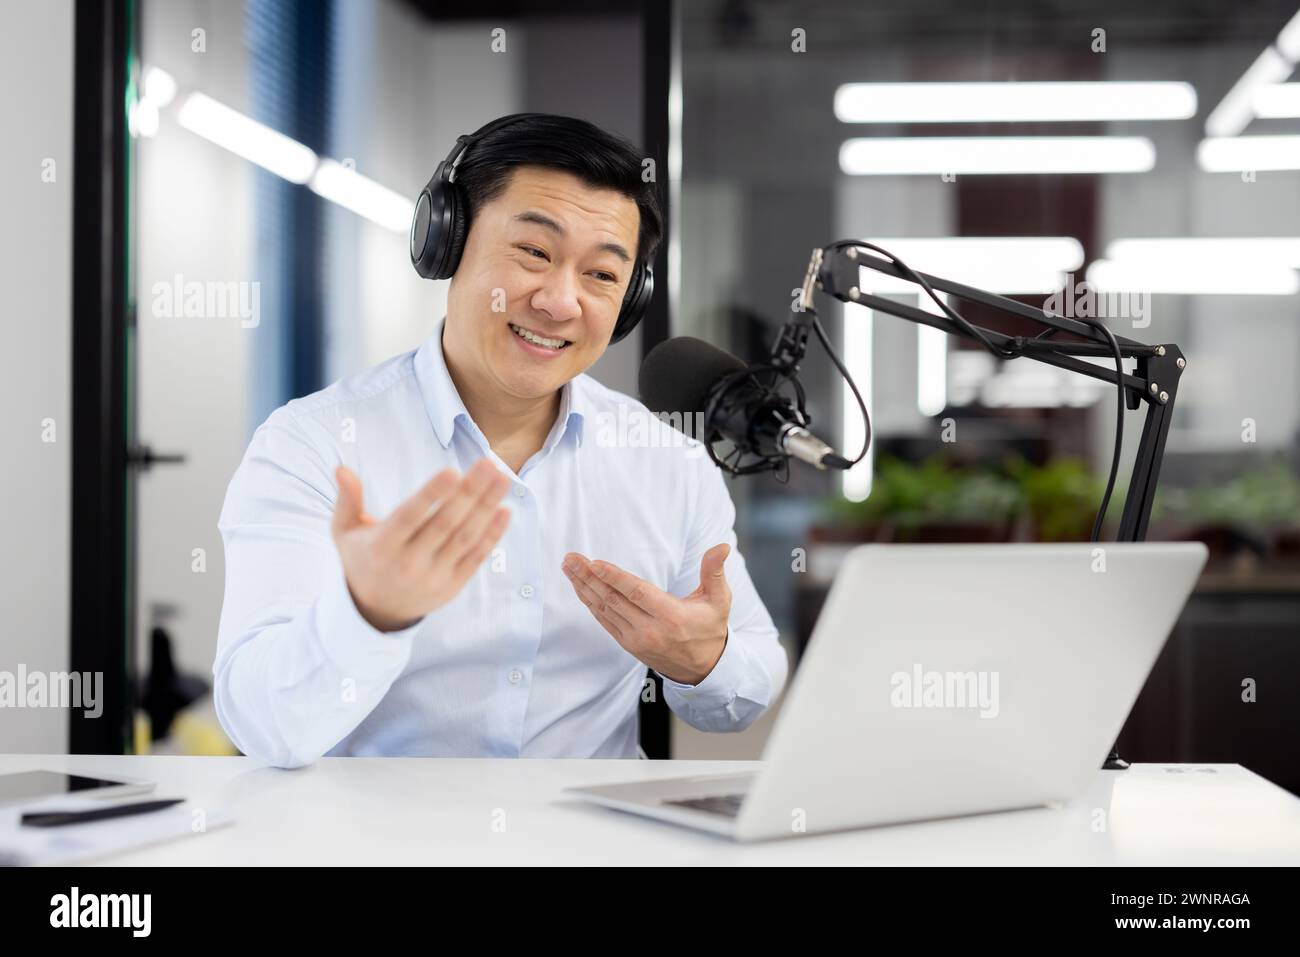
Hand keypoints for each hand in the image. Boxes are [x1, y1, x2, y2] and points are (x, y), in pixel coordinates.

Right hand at [331, 459, 510, 631]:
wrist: (376, 613)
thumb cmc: (362, 560)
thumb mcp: (345, 533)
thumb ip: (347, 500)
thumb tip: (342, 469)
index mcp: (382, 547)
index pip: (409, 517)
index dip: (431, 495)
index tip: (452, 472)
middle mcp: (409, 563)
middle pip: (445, 523)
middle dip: (470, 492)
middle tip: (488, 463)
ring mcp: (433, 577)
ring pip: (465, 538)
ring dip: (487, 507)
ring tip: (503, 479)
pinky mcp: (452, 586)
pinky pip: (475, 558)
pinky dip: (492, 535)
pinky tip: (505, 511)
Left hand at [561, 543, 731, 685]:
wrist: (703, 668)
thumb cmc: (710, 628)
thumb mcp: (719, 600)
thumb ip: (715, 571)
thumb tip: (722, 545)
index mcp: (672, 617)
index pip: (637, 593)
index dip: (614, 577)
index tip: (593, 563)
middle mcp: (651, 630)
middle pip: (614, 600)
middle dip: (588, 577)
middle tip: (570, 559)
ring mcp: (637, 640)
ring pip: (605, 610)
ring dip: (584, 587)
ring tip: (568, 568)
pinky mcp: (628, 644)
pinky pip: (604, 621)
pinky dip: (590, 603)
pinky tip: (580, 587)